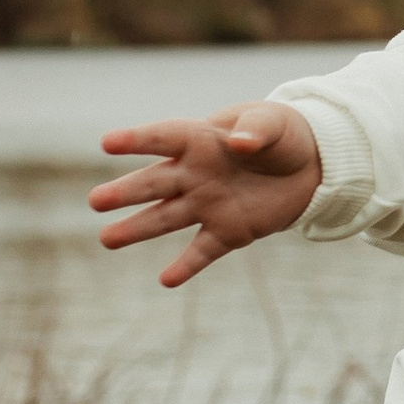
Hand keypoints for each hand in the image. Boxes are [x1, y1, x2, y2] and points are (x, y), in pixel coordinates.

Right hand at [89, 101, 322, 286]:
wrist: (308, 167)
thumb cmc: (281, 135)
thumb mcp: (273, 122)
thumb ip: (257, 129)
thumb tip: (241, 142)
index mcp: (200, 139)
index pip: (164, 137)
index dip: (137, 139)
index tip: (109, 143)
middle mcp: (194, 174)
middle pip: (155, 182)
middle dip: (126, 192)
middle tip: (96, 201)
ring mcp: (207, 204)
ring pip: (166, 218)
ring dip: (138, 228)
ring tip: (108, 239)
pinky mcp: (228, 232)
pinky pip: (202, 251)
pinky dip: (186, 266)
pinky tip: (166, 280)